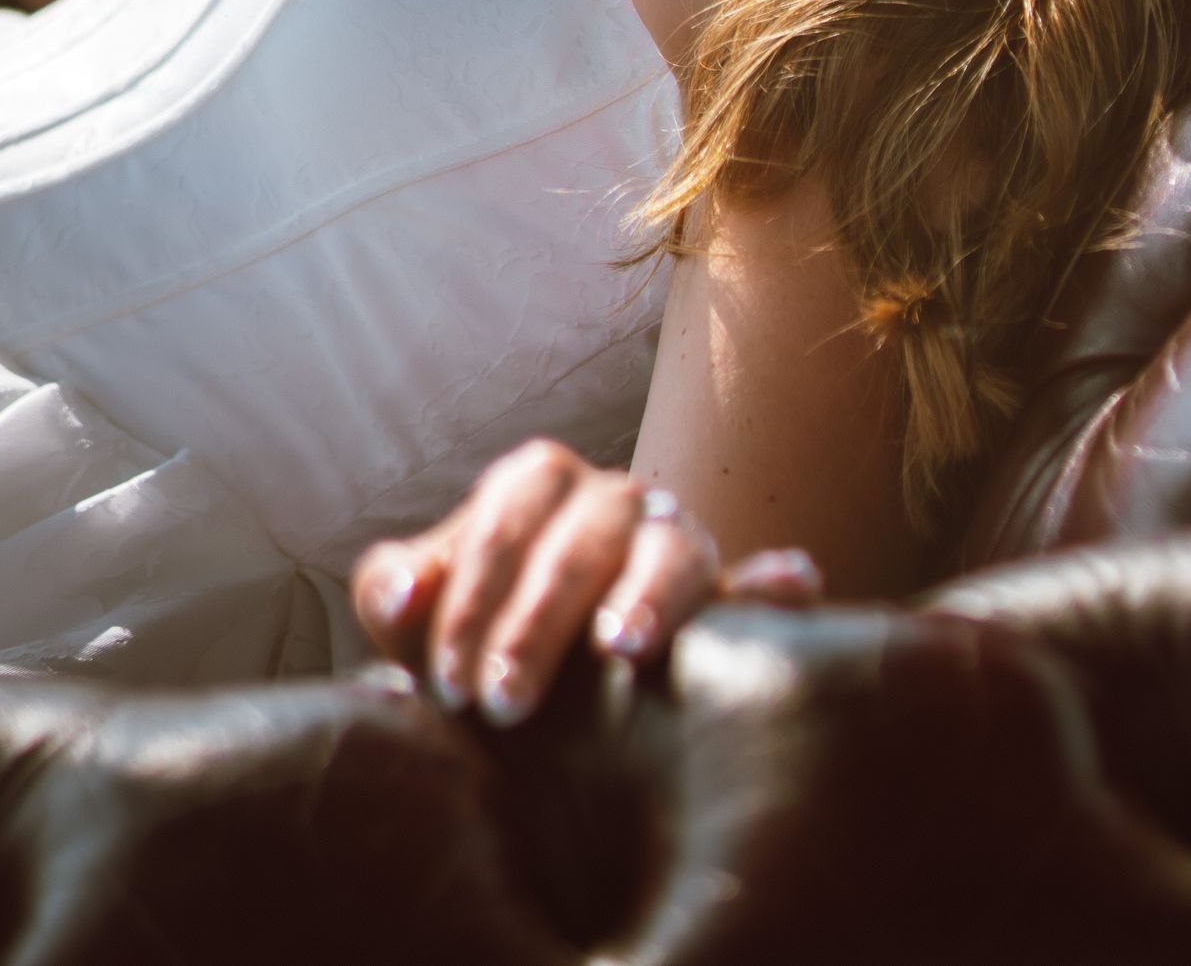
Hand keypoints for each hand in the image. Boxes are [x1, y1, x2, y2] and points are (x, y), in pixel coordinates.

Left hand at [350, 439, 822, 727]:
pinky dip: (776, 586)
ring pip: (673, 547)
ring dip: (651, 594)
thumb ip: (397, 595)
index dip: (472, 598)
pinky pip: (761, 584)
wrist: (543, 676)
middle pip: (584, 536)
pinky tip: (792, 588)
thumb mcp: (427, 616)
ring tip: (624, 648)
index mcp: (537, 485)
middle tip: (503, 705)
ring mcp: (674, 542)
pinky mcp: (726, 600)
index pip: (507, 517)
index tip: (448, 685)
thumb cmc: (477, 635)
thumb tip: (400, 595)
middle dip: (540, 619)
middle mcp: (612, 500)